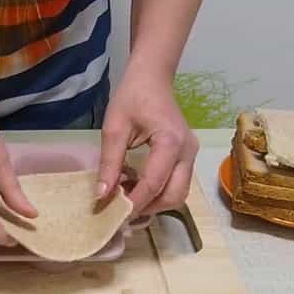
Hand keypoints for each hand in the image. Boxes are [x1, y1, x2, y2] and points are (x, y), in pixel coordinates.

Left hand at [97, 70, 198, 216]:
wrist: (152, 78)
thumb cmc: (132, 97)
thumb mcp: (114, 129)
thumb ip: (109, 163)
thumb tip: (102, 196)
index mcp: (171, 142)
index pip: (154, 183)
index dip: (134, 203)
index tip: (113, 216)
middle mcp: (188, 151)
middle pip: (174, 195)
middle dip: (149, 208)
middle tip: (121, 212)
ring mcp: (191, 154)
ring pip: (179, 193)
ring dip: (154, 202)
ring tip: (127, 199)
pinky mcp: (188, 156)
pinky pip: (177, 183)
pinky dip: (158, 192)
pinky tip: (136, 186)